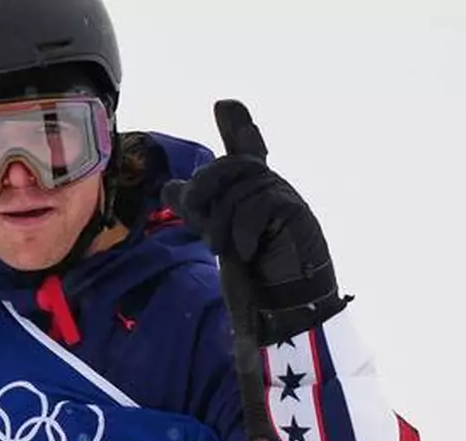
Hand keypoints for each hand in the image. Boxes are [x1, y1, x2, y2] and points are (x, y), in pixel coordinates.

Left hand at [162, 100, 347, 343]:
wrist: (283, 310)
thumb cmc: (254, 277)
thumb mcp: (218, 236)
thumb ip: (200, 209)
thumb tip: (169, 187)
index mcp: (254, 192)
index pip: (247, 150)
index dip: (238, 126)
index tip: (224, 104)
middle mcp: (272, 190)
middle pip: (232, 166)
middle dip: (205, 188)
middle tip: (194, 213)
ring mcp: (286, 199)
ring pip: (240, 188)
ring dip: (222, 221)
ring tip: (225, 249)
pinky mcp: (296, 214)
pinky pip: (259, 206)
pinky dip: (243, 231)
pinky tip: (246, 252)